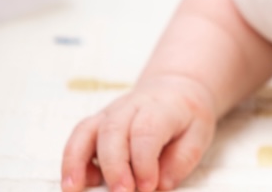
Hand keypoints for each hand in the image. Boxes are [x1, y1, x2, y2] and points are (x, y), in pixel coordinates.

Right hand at [61, 75, 216, 191]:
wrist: (175, 89)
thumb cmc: (187, 116)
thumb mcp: (199, 135)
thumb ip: (181, 160)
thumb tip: (160, 186)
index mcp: (161, 107)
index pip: (146, 132)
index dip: (144, 162)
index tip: (148, 187)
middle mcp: (130, 106)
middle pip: (113, 132)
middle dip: (114, 167)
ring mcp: (110, 113)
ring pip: (86, 131)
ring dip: (77, 162)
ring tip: (73, 190)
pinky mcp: (97, 122)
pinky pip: (78, 138)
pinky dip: (72, 161)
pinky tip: (78, 183)